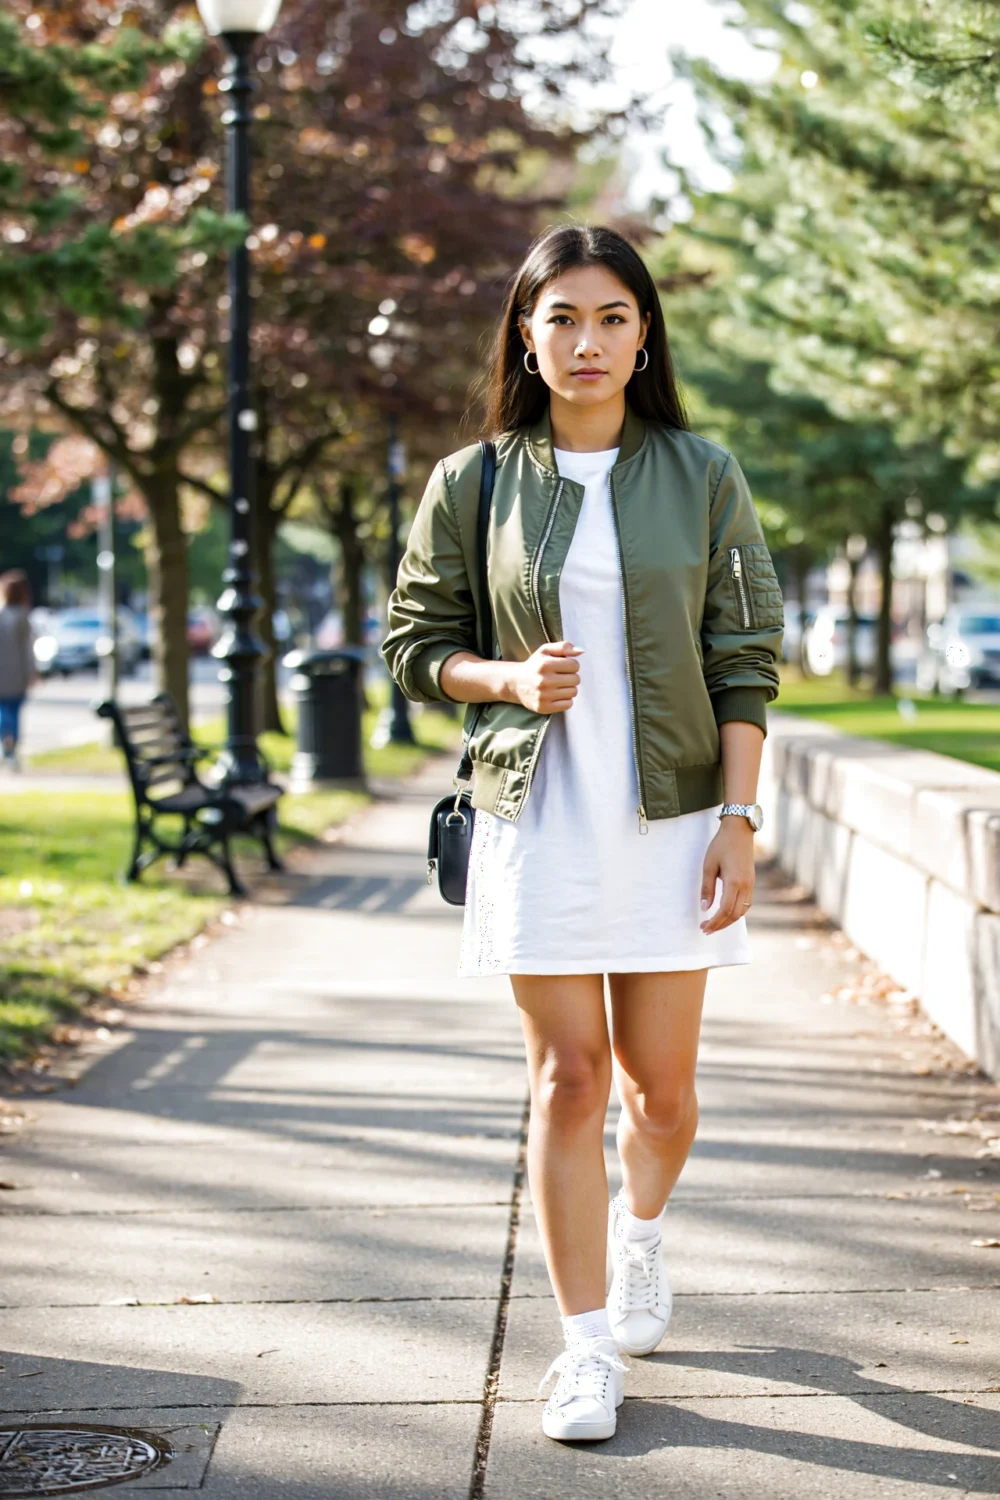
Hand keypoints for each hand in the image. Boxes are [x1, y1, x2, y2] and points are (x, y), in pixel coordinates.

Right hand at [509, 640, 582, 713]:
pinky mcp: (544, 707)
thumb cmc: (534, 666)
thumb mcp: (545, 651)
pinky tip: (556, 695)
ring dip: (569, 689)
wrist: (516, 684)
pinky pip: (568, 704)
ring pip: (573, 692)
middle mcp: (543, 680)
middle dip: (571, 677)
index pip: (575, 665)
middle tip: (560, 677)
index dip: (571, 665)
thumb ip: (564, 647)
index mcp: (544, 664)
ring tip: (558, 686)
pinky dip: (565, 700)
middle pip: (576, 679)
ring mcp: (543, 696)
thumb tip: (581, 651)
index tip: (563, 667)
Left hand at [700, 816, 754, 932]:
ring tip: (714, 924)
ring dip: (728, 921)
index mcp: (734, 882)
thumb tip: (705, 908)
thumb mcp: (709, 865)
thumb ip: (707, 888)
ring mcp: (750, 885)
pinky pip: (746, 904)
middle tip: (706, 929)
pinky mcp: (751, 882)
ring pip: (742, 911)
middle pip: (735, 915)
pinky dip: (736, 912)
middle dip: (720, 925)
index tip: (703, 927)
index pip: (725, 910)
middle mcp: (745, 886)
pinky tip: (725, 913)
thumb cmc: (721, 845)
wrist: (739, 830)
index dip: (714, 922)